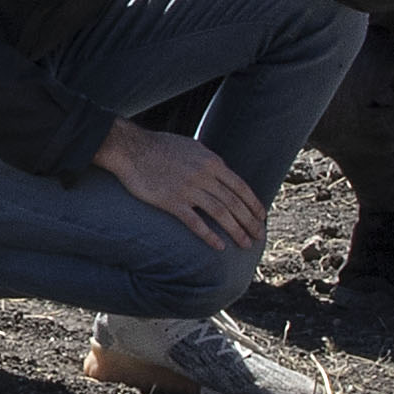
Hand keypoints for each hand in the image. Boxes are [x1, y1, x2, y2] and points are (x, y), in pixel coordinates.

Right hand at [90, 121, 264, 253]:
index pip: (240, 187)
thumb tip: (224, 173)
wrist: (131, 148)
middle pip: (233, 203)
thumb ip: (209, 162)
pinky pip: (195, 222)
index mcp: (211, 162)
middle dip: (249, 222)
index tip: (261, 217)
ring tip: (245, 244)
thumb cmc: (160, 146)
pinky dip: (209, 235)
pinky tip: (219, 246)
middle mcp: (203, 175)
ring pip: (220, 214)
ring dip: (235, 231)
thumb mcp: (192, 147)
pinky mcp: (171, 201)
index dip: (253, 204)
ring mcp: (188, 189)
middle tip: (258, 236)